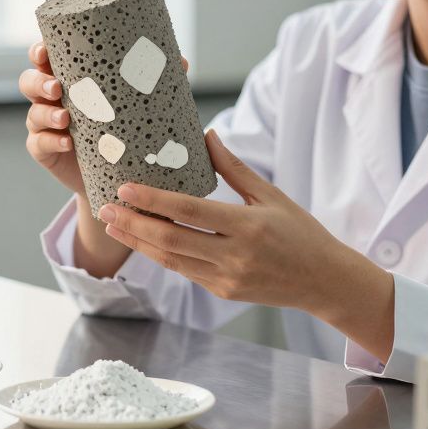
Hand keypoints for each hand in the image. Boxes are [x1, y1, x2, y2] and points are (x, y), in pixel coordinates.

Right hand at [20, 41, 189, 196]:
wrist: (117, 175)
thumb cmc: (124, 129)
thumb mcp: (137, 104)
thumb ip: (153, 82)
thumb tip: (182, 60)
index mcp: (69, 79)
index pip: (45, 58)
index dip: (39, 51)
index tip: (46, 51)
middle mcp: (51, 99)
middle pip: (29, 81)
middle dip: (38, 81)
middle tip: (57, 86)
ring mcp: (45, 126)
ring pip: (32, 112)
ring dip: (45, 112)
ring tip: (65, 117)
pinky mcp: (45, 151)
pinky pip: (38, 143)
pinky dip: (52, 141)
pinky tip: (67, 142)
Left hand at [98, 129, 394, 358]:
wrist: (324, 281)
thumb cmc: (301, 232)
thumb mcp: (271, 195)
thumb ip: (234, 168)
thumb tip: (207, 135)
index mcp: (248, 227)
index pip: (189, 212)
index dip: (153, 201)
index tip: (125, 189)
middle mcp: (235, 256)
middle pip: (170, 240)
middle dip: (132, 224)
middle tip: (104, 208)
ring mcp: (227, 279)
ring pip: (170, 261)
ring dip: (137, 242)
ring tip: (112, 225)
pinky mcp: (223, 292)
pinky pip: (184, 272)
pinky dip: (160, 255)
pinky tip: (141, 240)